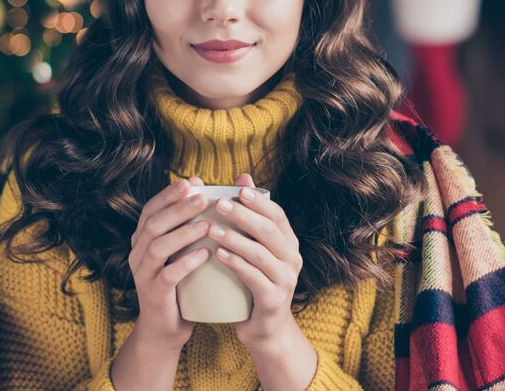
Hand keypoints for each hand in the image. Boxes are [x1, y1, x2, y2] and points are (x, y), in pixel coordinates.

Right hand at [127, 176, 210, 351]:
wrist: (166, 328)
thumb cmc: (180, 283)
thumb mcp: (181, 251)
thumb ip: (188, 223)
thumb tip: (204, 188)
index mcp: (143, 240)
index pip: (151, 209)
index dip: (169, 195)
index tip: (191, 183)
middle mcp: (138, 254)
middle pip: (153, 224)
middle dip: (178, 208)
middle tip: (203, 198)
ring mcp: (143, 275)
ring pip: (157, 247)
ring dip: (183, 233)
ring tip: (207, 225)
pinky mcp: (154, 294)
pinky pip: (167, 276)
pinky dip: (186, 263)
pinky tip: (205, 254)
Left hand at [207, 173, 303, 348]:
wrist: (265, 329)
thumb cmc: (255, 281)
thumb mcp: (255, 247)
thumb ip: (250, 215)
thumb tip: (242, 176)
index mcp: (288, 243)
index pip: (277, 215)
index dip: (259, 201)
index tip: (238, 189)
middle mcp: (292, 258)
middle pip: (269, 231)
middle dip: (244, 216)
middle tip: (220, 204)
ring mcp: (285, 280)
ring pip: (260, 254)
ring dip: (235, 239)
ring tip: (212, 229)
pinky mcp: (274, 300)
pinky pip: (254, 278)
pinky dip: (236, 264)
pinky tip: (218, 255)